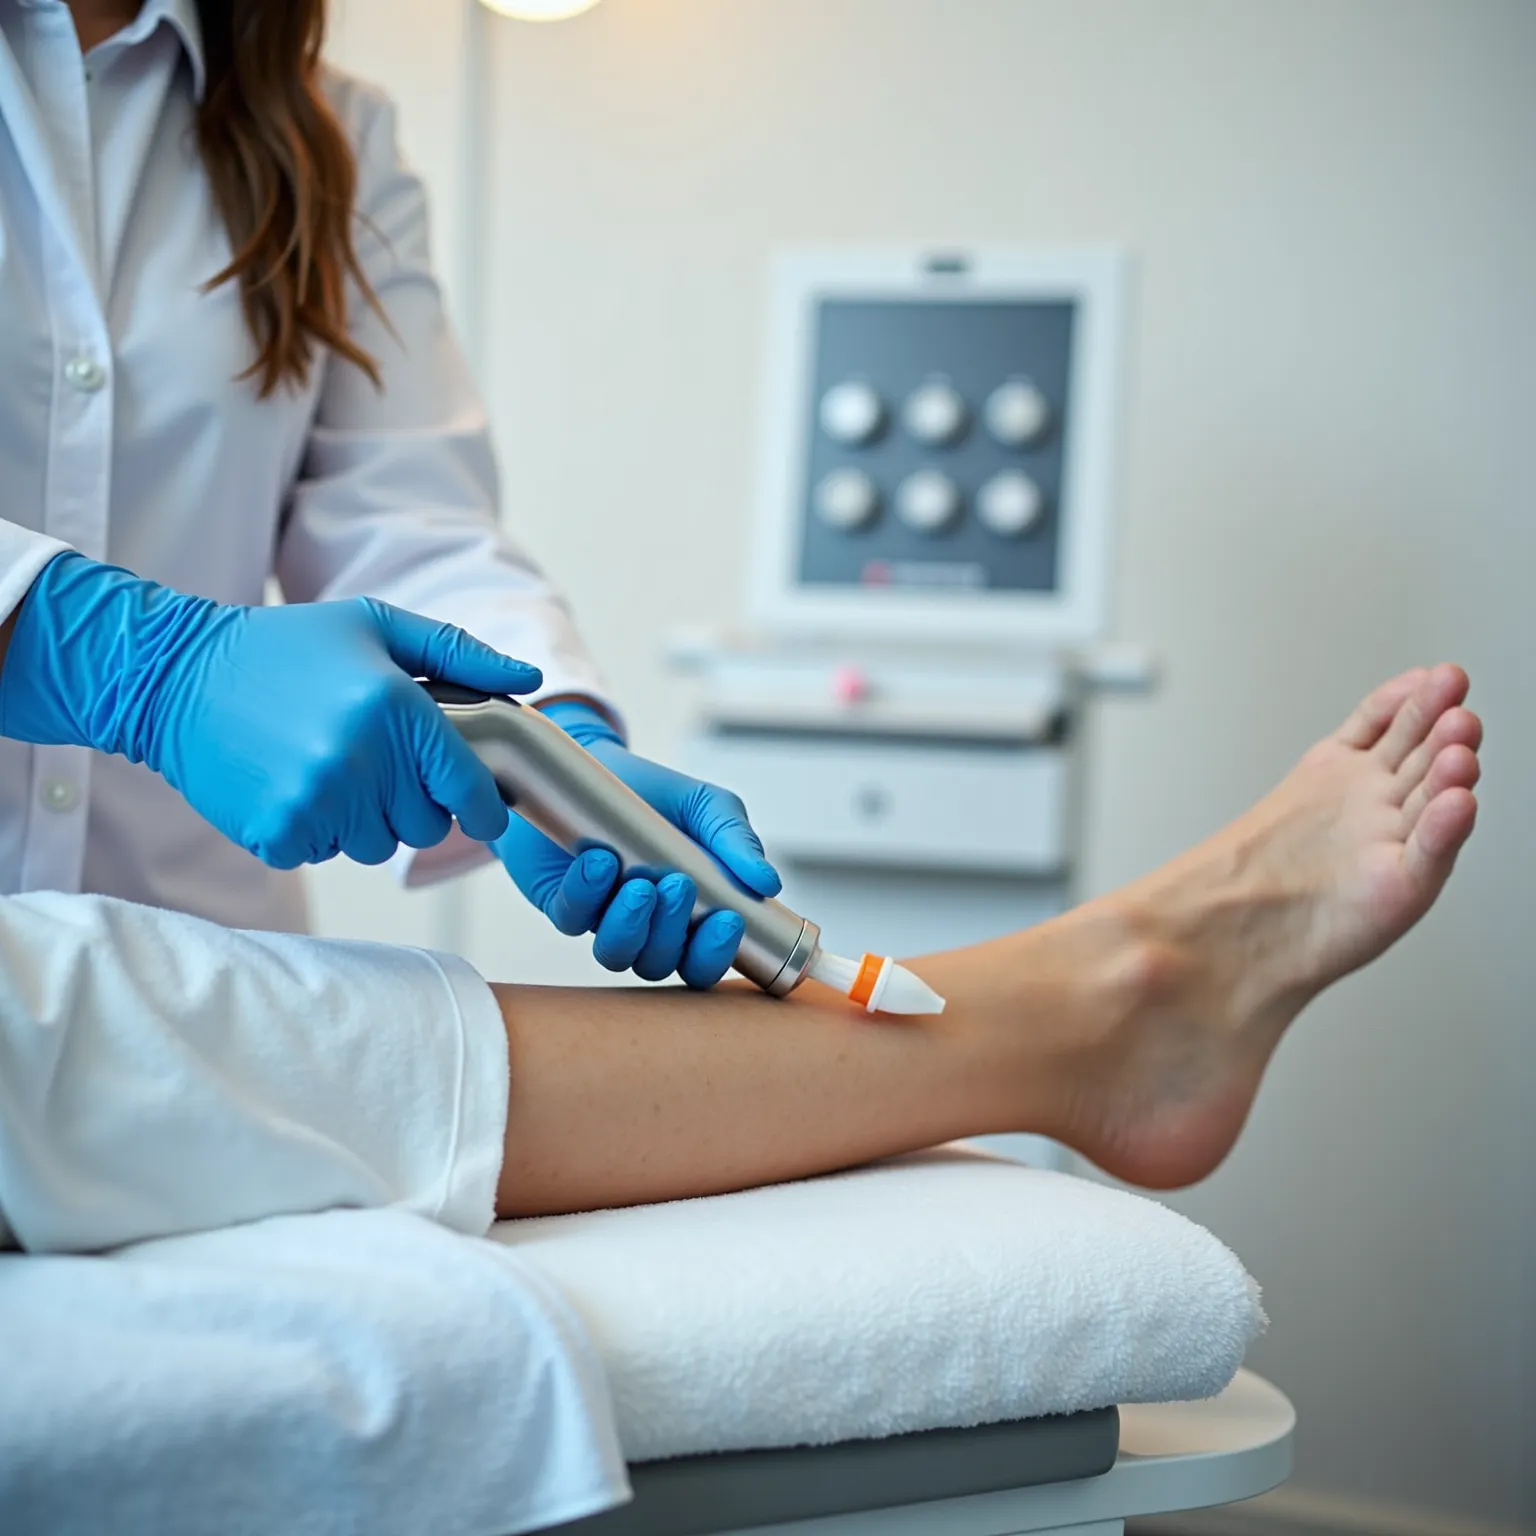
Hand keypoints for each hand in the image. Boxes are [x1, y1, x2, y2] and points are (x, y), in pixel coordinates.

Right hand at [0, 552, 540, 867]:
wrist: (174, 676)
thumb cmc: (286, 647)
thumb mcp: (376, 626)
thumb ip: (461, 655)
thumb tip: (530, 681)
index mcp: (396, 708)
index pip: (469, 788)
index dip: (484, 807)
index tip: (481, 808)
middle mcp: (361, 759)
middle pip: (427, 827)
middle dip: (413, 805)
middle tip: (377, 767)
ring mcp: (317, 801)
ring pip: (378, 847)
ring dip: (365, 820)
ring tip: (330, 770)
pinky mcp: (278, 832)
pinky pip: (326, 853)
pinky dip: (316, 831)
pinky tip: (293, 785)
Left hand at [492, 701, 780, 986]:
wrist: (594, 763)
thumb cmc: (655, 793)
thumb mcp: (706, 806)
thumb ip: (736, 840)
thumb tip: (768, 883)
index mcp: (691, 914)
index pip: (704, 961)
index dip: (716, 955)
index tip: (728, 920)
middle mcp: (648, 926)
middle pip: (662, 964)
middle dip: (673, 932)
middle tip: (679, 885)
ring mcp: (604, 919)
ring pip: (617, 955)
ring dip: (631, 925)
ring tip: (640, 883)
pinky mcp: (563, 904)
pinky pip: (573, 918)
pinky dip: (587, 894)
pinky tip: (598, 861)